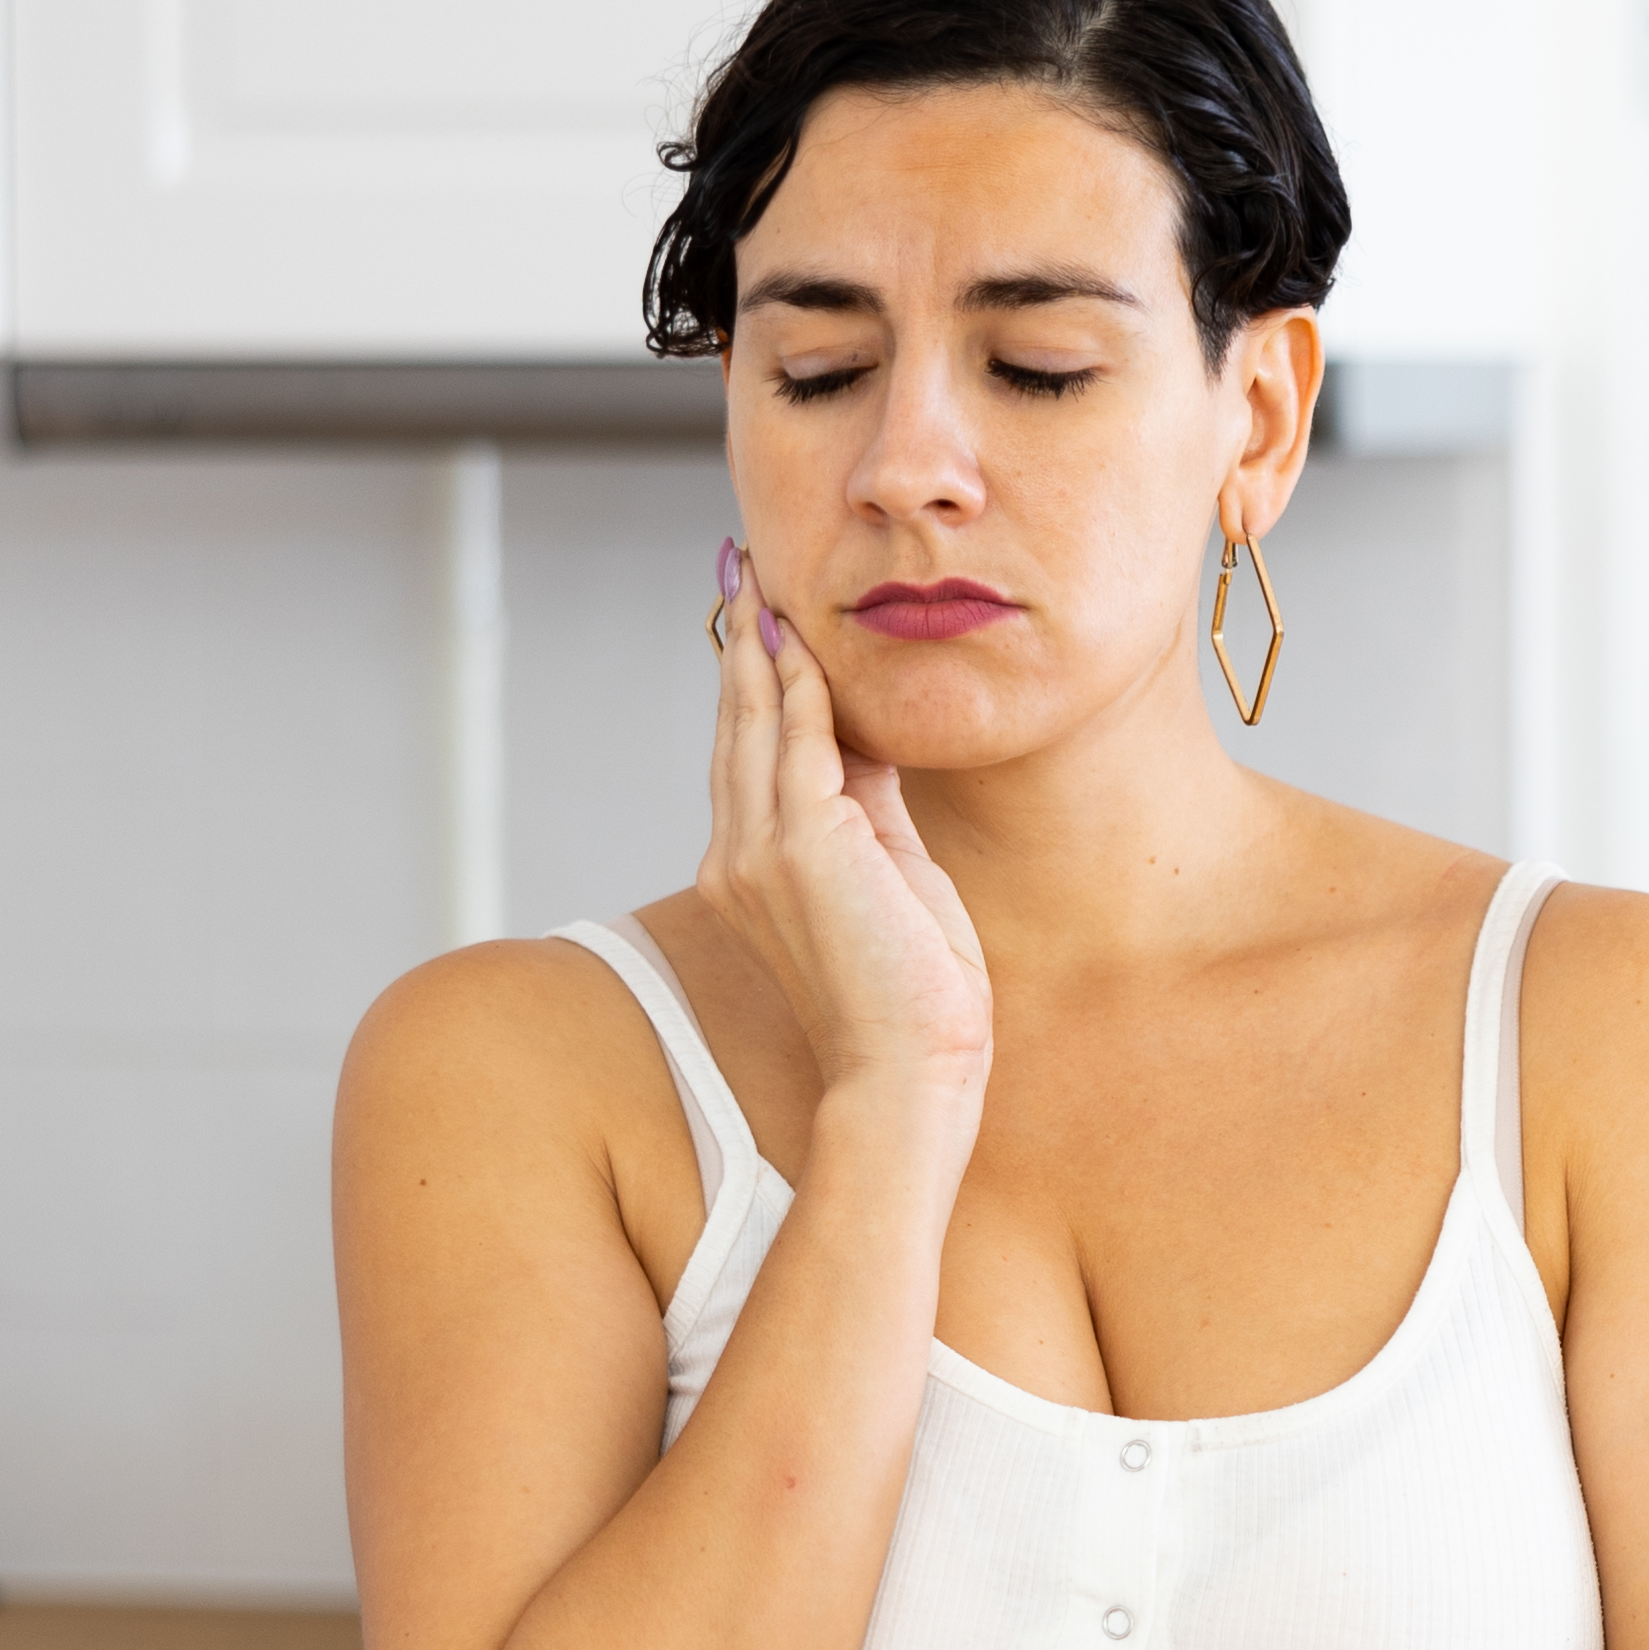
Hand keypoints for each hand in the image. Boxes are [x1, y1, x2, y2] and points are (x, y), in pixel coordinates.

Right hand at [703, 542, 988, 1108]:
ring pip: (755, 726)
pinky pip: (798, 744)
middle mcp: (738, 859)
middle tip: (743, 578)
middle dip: (742, 651)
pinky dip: (800, 688)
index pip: (750, 759)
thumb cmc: (911, 995)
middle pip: (737, 730)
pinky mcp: (802, 847)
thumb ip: (870, 809)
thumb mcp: (890, 879)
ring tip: (760, 586)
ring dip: (761, 650)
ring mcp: (760, 853)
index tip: (760, 628)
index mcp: (751, 873)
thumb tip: (871, 744)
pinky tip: (804, 642)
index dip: (754, 688)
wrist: (910, 1071)